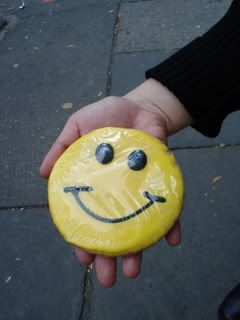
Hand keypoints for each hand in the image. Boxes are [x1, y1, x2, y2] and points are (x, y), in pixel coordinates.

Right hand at [40, 79, 191, 286]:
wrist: (139, 108)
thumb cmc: (106, 118)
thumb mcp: (77, 127)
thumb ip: (61, 148)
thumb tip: (42, 173)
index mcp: (97, 185)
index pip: (89, 218)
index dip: (84, 239)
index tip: (84, 258)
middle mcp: (118, 194)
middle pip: (114, 229)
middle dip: (111, 255)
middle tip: (110, 277)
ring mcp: (140, 190)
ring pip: (139, 225)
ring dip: (138, 249)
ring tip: (133, 269)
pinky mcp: (161, 183)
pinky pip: (168, 207)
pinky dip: (171, 224)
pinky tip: (171, 239)